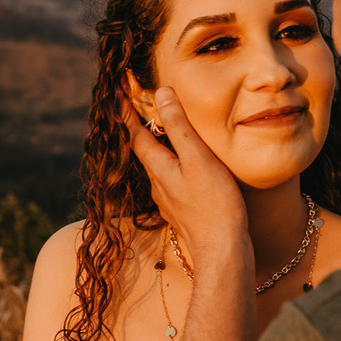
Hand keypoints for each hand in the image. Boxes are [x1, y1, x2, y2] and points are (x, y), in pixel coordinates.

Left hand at [125, 87, 248, 268]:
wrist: (222, 250)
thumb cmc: (214, 204)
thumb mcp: (198, 159)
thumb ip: (180, 127)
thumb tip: (161, 93)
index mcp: (158, 167)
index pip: (134, 132)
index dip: (126, 110)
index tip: (119, 90)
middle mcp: (157, 183)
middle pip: (143, 149)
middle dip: (139, 126)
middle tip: (138, 104)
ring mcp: (167, 199)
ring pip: (156, 165)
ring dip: (155, 145)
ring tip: (161, 129)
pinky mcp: (180, 210)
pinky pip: (169, 179)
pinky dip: (170, 163)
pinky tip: (182, 165)